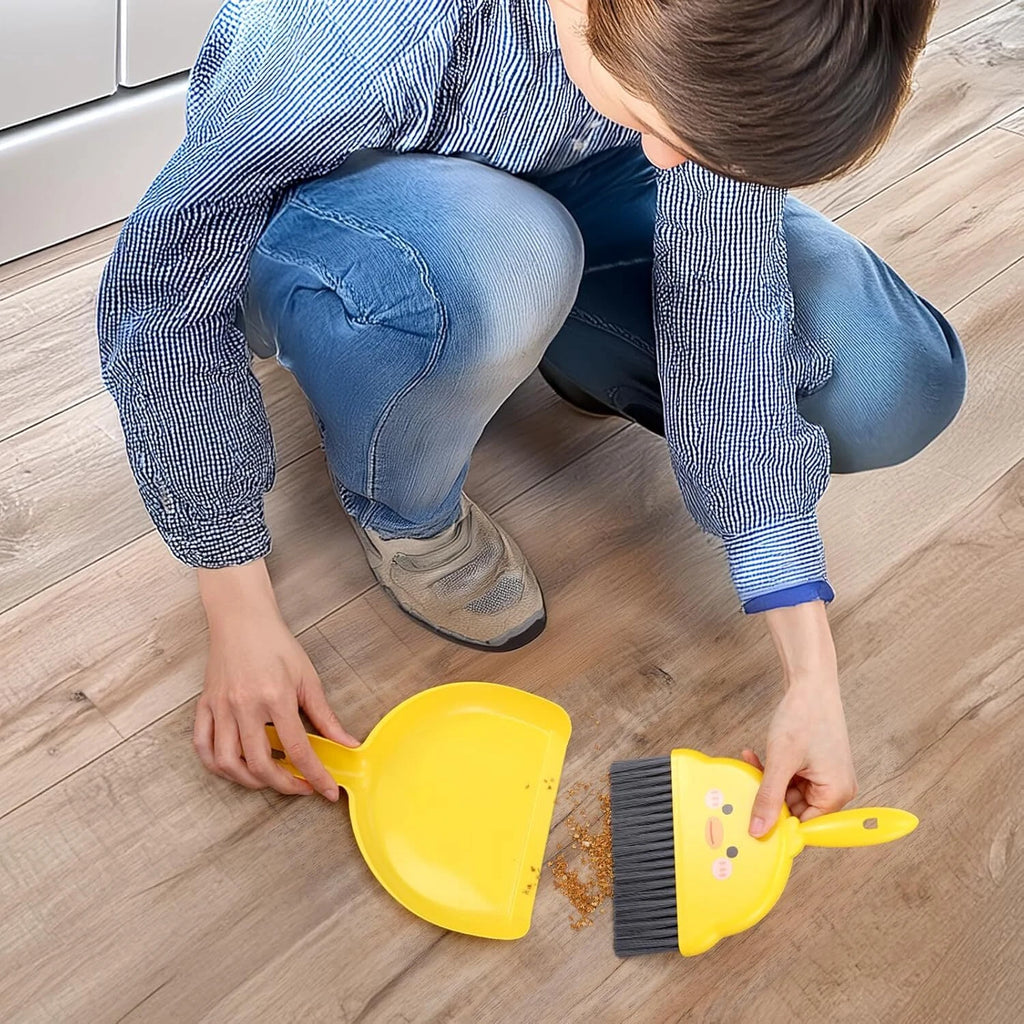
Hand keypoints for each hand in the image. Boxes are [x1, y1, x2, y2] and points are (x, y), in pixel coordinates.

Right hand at [192, 560, 359, 798]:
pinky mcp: (205, 706)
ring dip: (250, 781)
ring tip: (269, 780)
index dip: (315, 776)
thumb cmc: (276, 644)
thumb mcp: (308, 677)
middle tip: (300, 787)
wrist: (242, 619)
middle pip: (261, 764)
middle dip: (284, 785)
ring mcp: (221, 707)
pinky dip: (217, 765)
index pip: (298, 750)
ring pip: (228, 763)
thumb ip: (325, 716)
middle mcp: (245, 706)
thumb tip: (347, 743)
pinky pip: (203, 746)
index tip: (327, 791)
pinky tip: (235, 768)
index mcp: (276, 697)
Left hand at [745, 601, 857, 836]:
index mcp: (837, 795)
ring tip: (752, 762)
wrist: (810, 682)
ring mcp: (827, 776)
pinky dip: (773, 770)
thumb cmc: (804, 717)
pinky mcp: (816, 765)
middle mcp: (837, 789)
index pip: (806, 827)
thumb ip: (768, 799)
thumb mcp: (781, 761)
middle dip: (770, 797)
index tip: (752, 820)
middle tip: (749, 783)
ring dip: (768, 781)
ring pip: (789, 793)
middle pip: (796, 811)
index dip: (778, 825)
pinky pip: (791, 778)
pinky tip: (755, 756)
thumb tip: (758, 832)